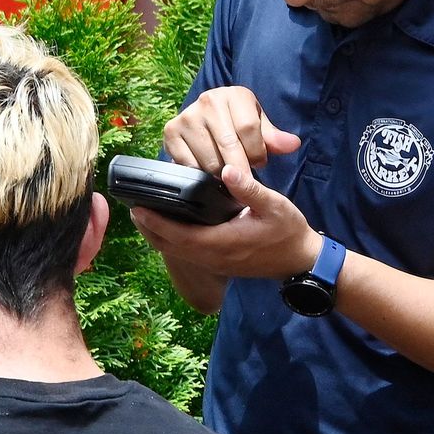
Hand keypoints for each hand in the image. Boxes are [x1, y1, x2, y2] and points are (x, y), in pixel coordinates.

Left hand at [130, 163, 322, 280]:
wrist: (300, 260)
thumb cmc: (288, 231)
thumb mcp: (274, 205)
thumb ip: (249, 188)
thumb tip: (227, 169)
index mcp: (223, 243)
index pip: (179, 235)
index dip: (156, 223)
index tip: (138, 208)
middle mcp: (213, 257)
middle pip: (170, 247)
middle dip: (149, 229)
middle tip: (132, 208)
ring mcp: (214, 264)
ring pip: (176, 253)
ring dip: (157, 236)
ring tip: (143, 216)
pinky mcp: (218, 264)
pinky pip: (186, 254)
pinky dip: (171, 241)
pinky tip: (166, 226)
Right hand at [162, 86, 301, 178]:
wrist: (205, 121)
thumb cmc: (238, 124)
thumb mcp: (260, 128)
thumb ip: (275, 139)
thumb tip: (292, 144)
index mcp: (235, 94)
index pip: (249, 130)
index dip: (257, 153)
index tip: (259, 164)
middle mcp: (208, 100)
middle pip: (229, 145)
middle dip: (240, 169)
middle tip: (244, 181)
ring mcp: (187, 115)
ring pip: (210, 159)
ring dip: (221, 174)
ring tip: (226, 174)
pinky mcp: (170, 132)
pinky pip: (189, 165)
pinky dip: (200, 175)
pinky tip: (208, 173)